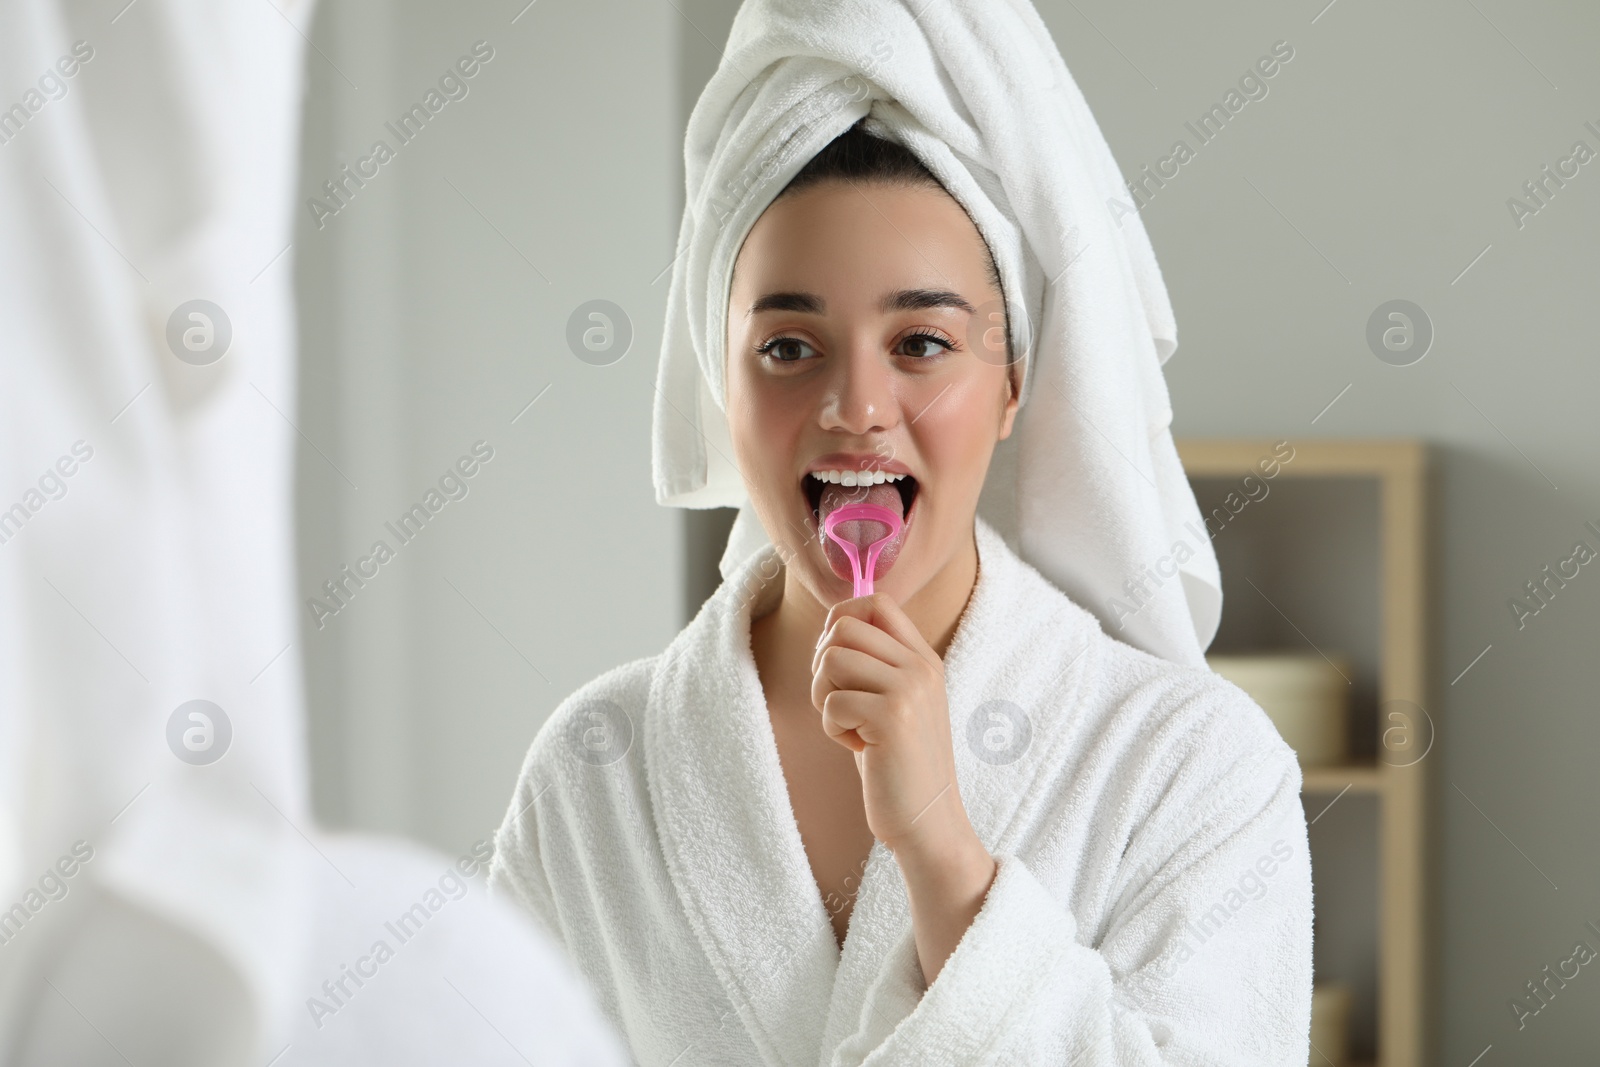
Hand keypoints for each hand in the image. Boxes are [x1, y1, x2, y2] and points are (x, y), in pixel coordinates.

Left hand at [810, 592, 962, 851]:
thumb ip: (874, 665)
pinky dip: (833, 729)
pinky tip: (859, 749)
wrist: (929, 822)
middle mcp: (920, 666)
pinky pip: (832, 703)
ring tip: (849, 725)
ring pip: (831, 659)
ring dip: (824, 696)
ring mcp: (909, 689)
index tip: (838, 666)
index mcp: (923, 659)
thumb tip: (833, 626)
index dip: (841, 623)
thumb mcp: (896, 704)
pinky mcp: (892, 717)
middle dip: (823, 665)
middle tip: (839, 702)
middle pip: (844, 627)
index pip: (876, 602)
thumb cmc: (899, 766)